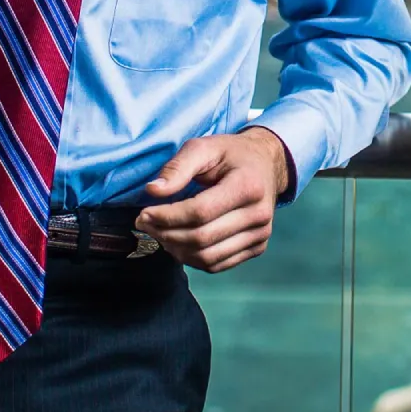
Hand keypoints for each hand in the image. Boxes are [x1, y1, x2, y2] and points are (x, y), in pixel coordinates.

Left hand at [135, 127, 290, 272]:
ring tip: (159, 233)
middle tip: (144, 223)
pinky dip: (191, 258)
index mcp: (248, 186)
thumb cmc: (232, 154)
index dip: (167, 216)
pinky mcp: (256, 248)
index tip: (144, 213)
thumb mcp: (204, 147)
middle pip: (201, 238)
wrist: (266, 164)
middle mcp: (259, 215)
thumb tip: (153, 190)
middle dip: (165, 234)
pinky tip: (178, 242)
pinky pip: (217, 264)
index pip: (200, 212)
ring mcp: (260, 235)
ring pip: (207, 257)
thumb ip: (178, 167)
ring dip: (175, 249)